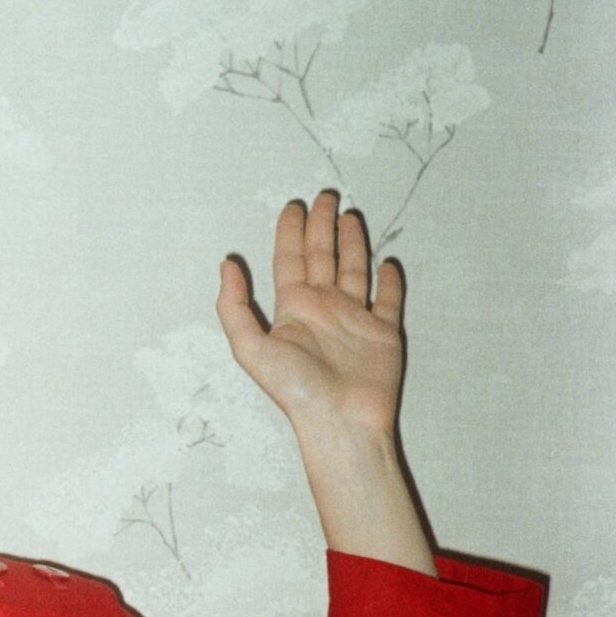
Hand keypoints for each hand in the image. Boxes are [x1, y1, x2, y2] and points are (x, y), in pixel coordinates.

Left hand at [215, 191, 403, 442]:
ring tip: (352, 216)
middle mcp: (323, 308)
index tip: (295, 205)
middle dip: (322, 225)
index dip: (291, 231)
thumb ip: (234, 305)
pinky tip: (387, 263)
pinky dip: (389, 281)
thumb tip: (226, 264)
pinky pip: (388, 300)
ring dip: (353, 243)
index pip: (290, 259)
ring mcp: (355, 319)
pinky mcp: (384, 332)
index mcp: (293, 308)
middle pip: (322, 256)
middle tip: (326, 196)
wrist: (340, 420)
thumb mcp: (249, 347)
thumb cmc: (295, 389)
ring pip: (354, 270)